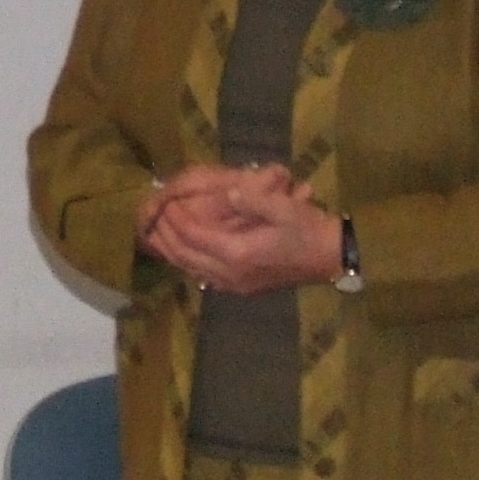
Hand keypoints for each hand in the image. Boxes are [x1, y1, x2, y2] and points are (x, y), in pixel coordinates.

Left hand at [138, 163, 340, 296]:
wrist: (330, 257)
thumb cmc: (308, 228)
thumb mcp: (285, 207)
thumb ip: (253, 199)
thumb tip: (227, 192)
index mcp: (238, 253)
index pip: (193, 236)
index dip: (174, 219)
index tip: (161, 202)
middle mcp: (229, 273)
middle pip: (184, 255)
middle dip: (164, 235)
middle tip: (149, 215)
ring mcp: (233, 284)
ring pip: (189, 268)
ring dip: (170, 250)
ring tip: (154, 232)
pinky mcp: (238, 286)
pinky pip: (201, 274)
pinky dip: (184, 260)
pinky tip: (178, 249)